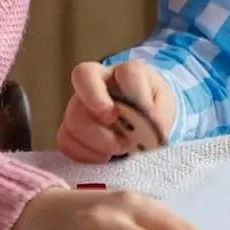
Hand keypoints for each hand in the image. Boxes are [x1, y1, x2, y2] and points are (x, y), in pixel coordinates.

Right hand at [56, 59, 176, 162]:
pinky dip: (87, 154)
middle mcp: (97, 82)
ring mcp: (78, 103)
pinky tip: (105, 156)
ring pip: (75, 117)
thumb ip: (160, 114)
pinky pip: (66, 140)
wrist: (138, 122)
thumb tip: (154, 129)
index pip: (127, 72)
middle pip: (85, 82)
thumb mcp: (164, 106)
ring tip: (121, 148)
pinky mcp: (69, 128)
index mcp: (126, 72)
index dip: (135, 93)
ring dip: (100, 140)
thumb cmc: (150, 108)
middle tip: (120, 132)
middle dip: (101, 107)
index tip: (146, 112)